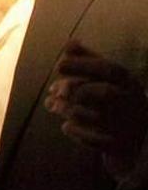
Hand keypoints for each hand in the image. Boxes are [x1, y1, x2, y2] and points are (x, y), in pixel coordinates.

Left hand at [46, 40, 147, 178]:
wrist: (137, 139)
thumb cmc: (117, 102)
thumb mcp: (108, 79)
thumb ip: (90, 61)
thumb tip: (69, 43)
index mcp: (129, 83)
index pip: (109, 69)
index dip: (83, 65)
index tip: (59, 64)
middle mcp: (132, 103)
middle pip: (106, 94)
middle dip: (77, 90)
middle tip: (54, 90)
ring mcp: (128, 126)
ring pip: (98, 117)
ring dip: (70, 110)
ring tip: (52, 106)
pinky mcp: (119, 146)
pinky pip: (97, 142)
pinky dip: (78, 133)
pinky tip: (65, 126)